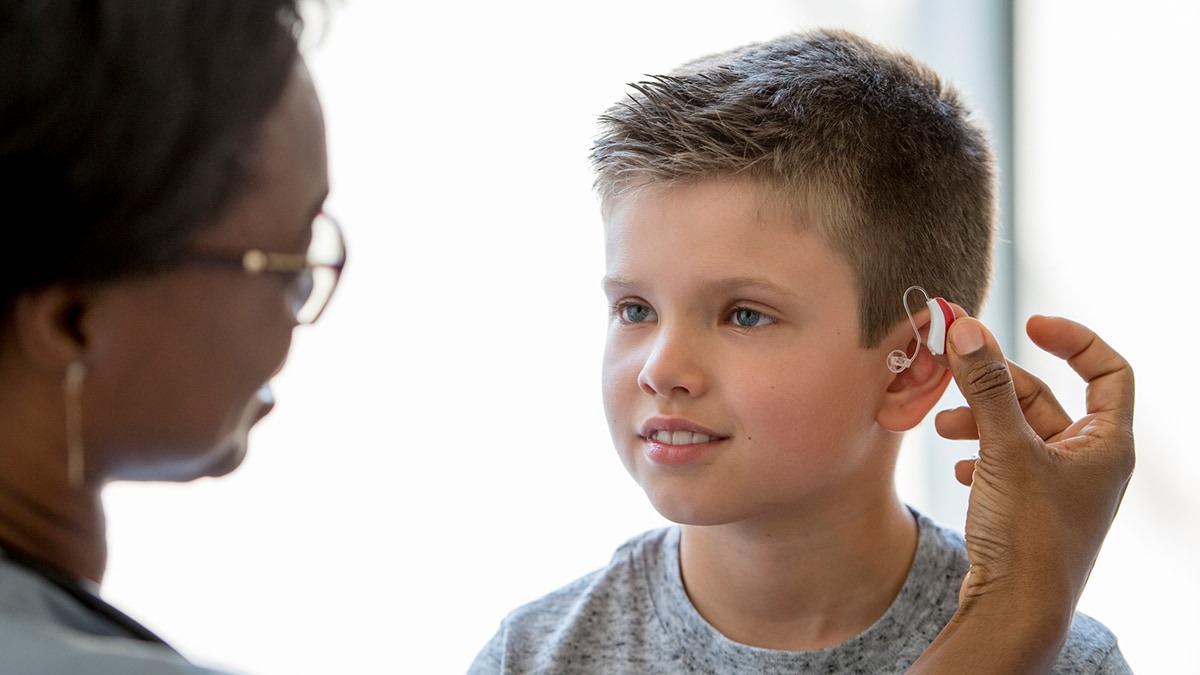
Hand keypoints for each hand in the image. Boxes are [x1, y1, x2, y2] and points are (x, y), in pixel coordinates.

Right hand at [909, 314, 1134, 672]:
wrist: (1014, 610)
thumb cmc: (1028, 535)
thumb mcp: (1004, 449)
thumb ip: (985, 386)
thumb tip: (967, 327)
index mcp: (1106, 444)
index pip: (1108, 370)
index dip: (1073, 339)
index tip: (1029, 324)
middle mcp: (1089, 461)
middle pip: (1044, 397)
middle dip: (995, 385)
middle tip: (954, 369)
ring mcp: (1059, 486)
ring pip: (1017, 430)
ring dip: (978, 420)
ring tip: (943, 426)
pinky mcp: (1029, 507)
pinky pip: (1004, 462)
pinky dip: (979, 455)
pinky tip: (959, 467)